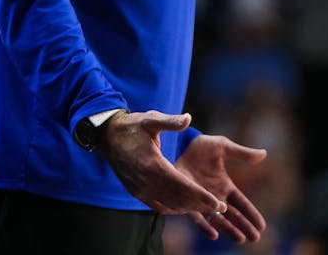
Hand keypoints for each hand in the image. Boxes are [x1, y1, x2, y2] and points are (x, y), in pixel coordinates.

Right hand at [98, 110, 225, 215]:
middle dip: (200, 205)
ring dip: (188, 208)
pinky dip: (173, 208)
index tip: (218, 203)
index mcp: (153, 165)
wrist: (107, 137)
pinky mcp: (136, 192)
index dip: (201, 197)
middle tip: (220, 208)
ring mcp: (140, 189)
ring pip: (169, 205)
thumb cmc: (132, 126)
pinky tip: (184, 207)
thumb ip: (171, 121)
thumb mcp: (151, 119)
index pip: (183, 186)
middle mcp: (146, 181)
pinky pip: (157, 205)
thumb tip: (188, 118)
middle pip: (178, 200)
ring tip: (206, 209)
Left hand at [176, 133, 266, 242]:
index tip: (262, 226)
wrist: (178, 146)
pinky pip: (197, 218)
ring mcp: (202, 201)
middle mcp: (215, 196)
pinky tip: (214, 234)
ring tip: (241, 239)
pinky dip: (205, 226)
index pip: (242, 203)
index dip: (252, 214)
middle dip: (244, 226)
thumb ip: (242, 153)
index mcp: (225, 185)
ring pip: (218, 220)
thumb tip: (264, 154)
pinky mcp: (188, 201)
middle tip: (255, 238)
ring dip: (230, 229)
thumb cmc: (201, 146)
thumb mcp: (224, 146)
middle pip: (233, 215)